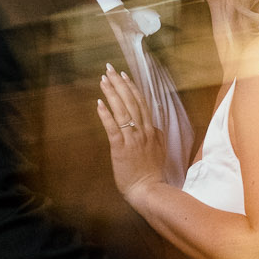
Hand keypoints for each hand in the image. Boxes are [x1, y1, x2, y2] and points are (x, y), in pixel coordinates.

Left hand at [96, 66, 166, 200]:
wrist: (149, 189)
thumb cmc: (152, 172)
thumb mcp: (159, 150)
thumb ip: (156, 136)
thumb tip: (153, 126)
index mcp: (152, 130)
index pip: (141, 103)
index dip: (132, 87)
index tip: (124, 75)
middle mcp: (143, 131)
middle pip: (131, 101)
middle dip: (119, 83)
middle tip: (109, 69)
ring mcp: (133, 139)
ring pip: (122, 110)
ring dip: (112, 93)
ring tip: (103, 80)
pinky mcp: (121, 148)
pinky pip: (113, 127)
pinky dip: (106, 114)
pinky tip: (99, 103)